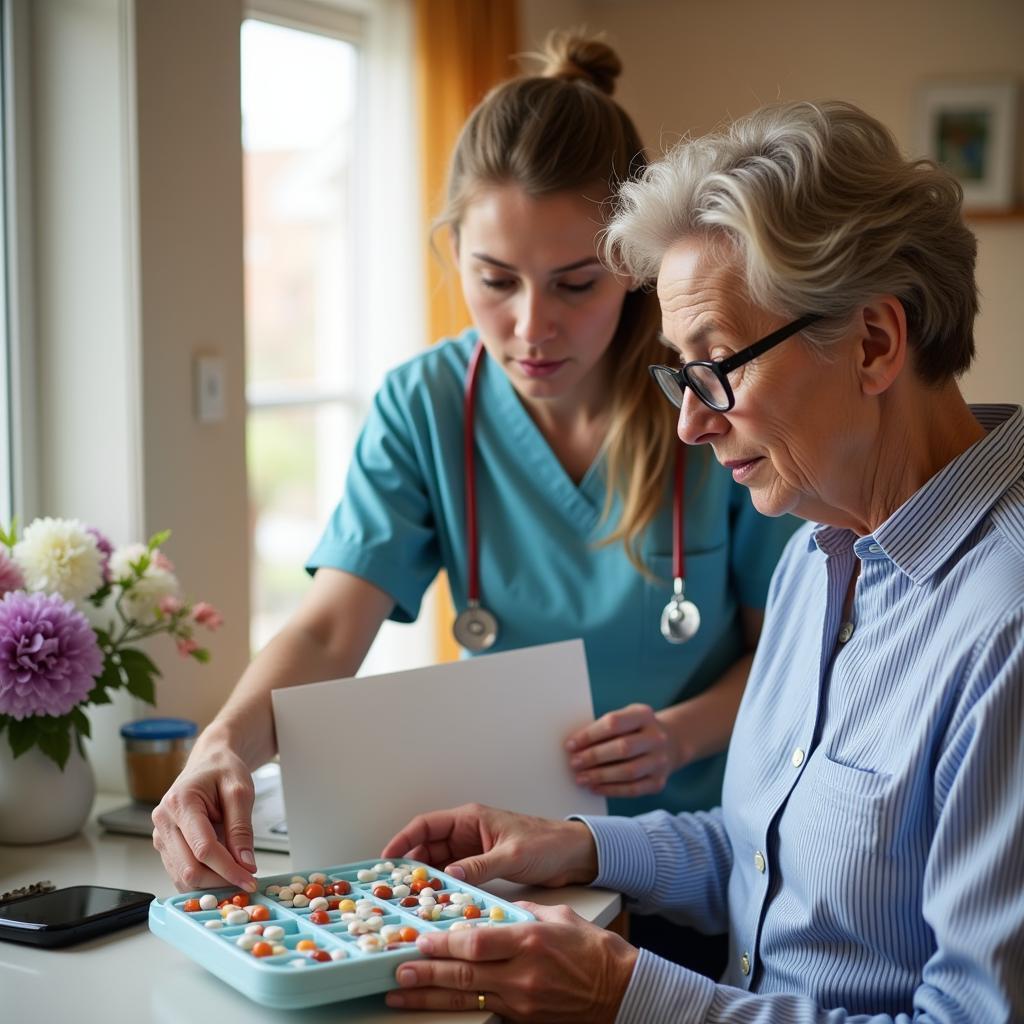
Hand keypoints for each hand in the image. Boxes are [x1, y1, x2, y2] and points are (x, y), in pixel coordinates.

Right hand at [151, 742, 258, 891]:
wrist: (208, 762)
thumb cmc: (222, 771)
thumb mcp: (240, 791)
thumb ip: (241, 828)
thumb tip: (245, 864)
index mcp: (180, 802)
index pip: (203, 848)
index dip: (228, 869)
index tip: (249, 879)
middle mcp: (164, 821)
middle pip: (189, 869)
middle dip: (220, 881)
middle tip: (246, 882)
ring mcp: (162, 836)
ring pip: (183, 876)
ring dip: (211, 883)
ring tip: (237, 876)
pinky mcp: (166, 846)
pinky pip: (182, 872)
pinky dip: (203, 879)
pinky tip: (223, 873)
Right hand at [381, 803, 597, 888]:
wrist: (574, 854)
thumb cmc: (547, 843)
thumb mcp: (512, 855)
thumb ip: (480, 866)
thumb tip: (449, 876)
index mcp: (471, 819)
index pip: (426, 825)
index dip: (403, 840)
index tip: (386, 859)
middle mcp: (468, 833)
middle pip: (428, 847)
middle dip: (411, 866)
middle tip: (394, 889)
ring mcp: (474, 851)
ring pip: (439, 864)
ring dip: (427, 880)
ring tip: (411, 901)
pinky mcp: (482, 867)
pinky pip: (455, 876)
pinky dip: (444, 888)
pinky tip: (437, 904)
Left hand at [385, 903, 636, 1021]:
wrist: (621, 991)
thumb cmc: (592, 950)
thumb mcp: (558, 917)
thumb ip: (521, 913)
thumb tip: (492, 911)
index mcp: (530, 941)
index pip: (477, 943)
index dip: (445, 943)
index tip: (421, 939)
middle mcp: (522, 974)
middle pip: (463, 974)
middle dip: (426, 972)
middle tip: (397, 969)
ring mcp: (521, 1001)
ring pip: (466, 997)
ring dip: (430, 995)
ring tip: (400, 993)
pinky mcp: (522, 1018)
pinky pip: (483, 1009)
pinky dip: (456, 1005)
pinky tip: (435, 1002)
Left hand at [565, 703, 672, 797]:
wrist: (669, 743)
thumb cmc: (635, 730)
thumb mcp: (625, 718)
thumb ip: (604, 729)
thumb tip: (575, 747)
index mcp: (644, 715)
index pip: (614, 723)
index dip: (590, 735)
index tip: (570, 745)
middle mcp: (656, 737)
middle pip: (623, 748)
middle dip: (594, 757)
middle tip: (574, 763)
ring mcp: (660, 761)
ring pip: (628, 771)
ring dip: (600, 776)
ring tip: (581, 778)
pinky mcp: (658, 782)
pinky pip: (633, 789)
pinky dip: (611, 790)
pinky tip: (595, 788)